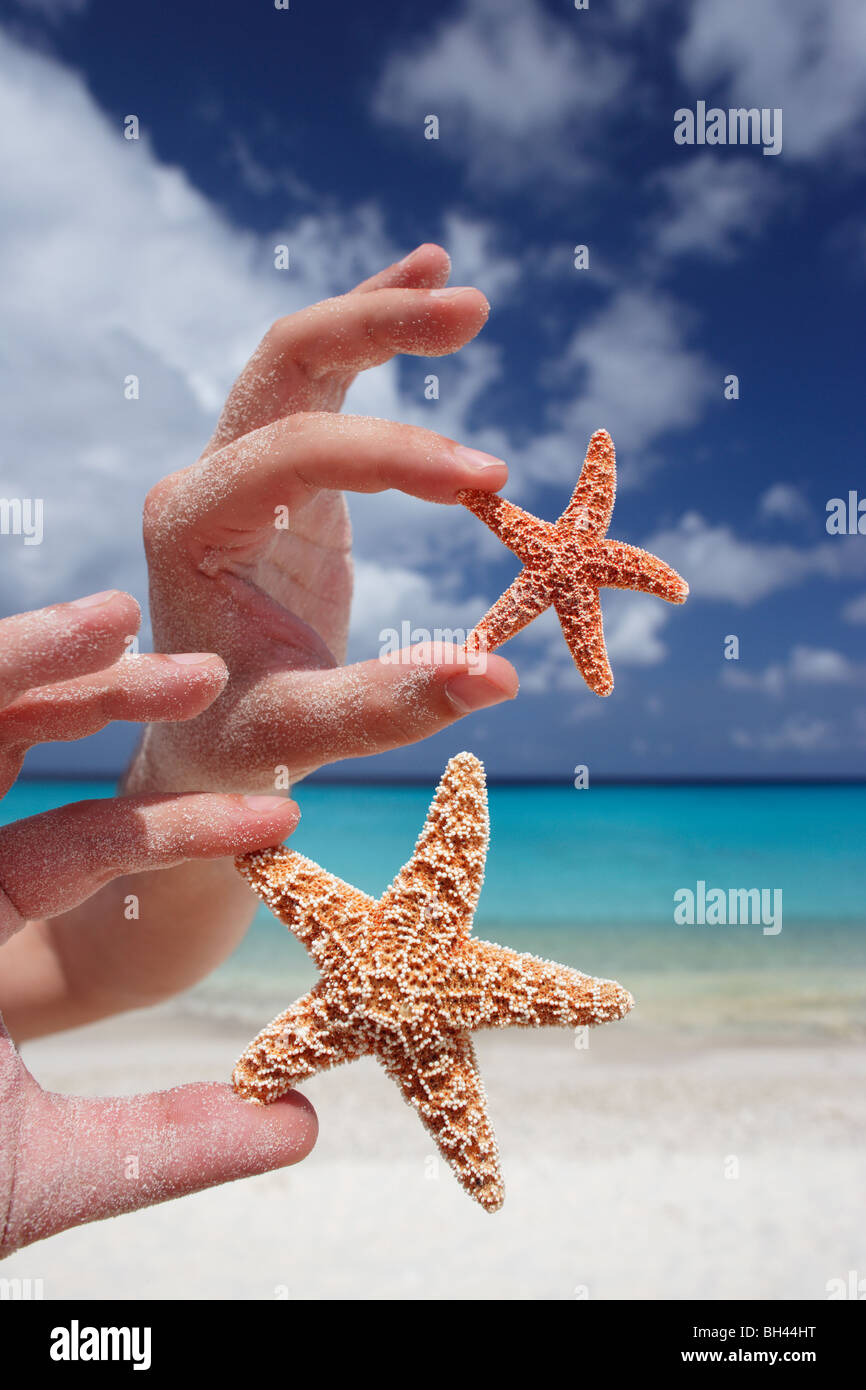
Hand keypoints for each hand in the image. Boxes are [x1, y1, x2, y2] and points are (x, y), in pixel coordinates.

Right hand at [0, 592, 315, 1254]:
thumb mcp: (53, 1168)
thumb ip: (171, 1141)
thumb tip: (299, 1122)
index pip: (83, 845)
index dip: (180, 827)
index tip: (284, 817)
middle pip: (7, 747)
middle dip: (100, 697)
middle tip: (209, 672)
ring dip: (26, 662)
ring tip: (120, 618)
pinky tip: (57, 644)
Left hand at [132, 243, 517, 792]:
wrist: (205, 739)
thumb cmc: (240, 740)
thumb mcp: (306, 732)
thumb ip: (394, 705)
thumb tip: (501, 678)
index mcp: (193, 527)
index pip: (298, 452)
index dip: (398, 456)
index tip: (490, 479)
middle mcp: (207, 480)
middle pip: (287, 361)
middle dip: (378, 327)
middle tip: (473, 310)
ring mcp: (240, 468)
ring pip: (304, 356)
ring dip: (380, 315)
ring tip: (460, 291)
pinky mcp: (282, 474)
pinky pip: (325, 386)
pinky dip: (372, 334)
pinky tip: (422, 282)